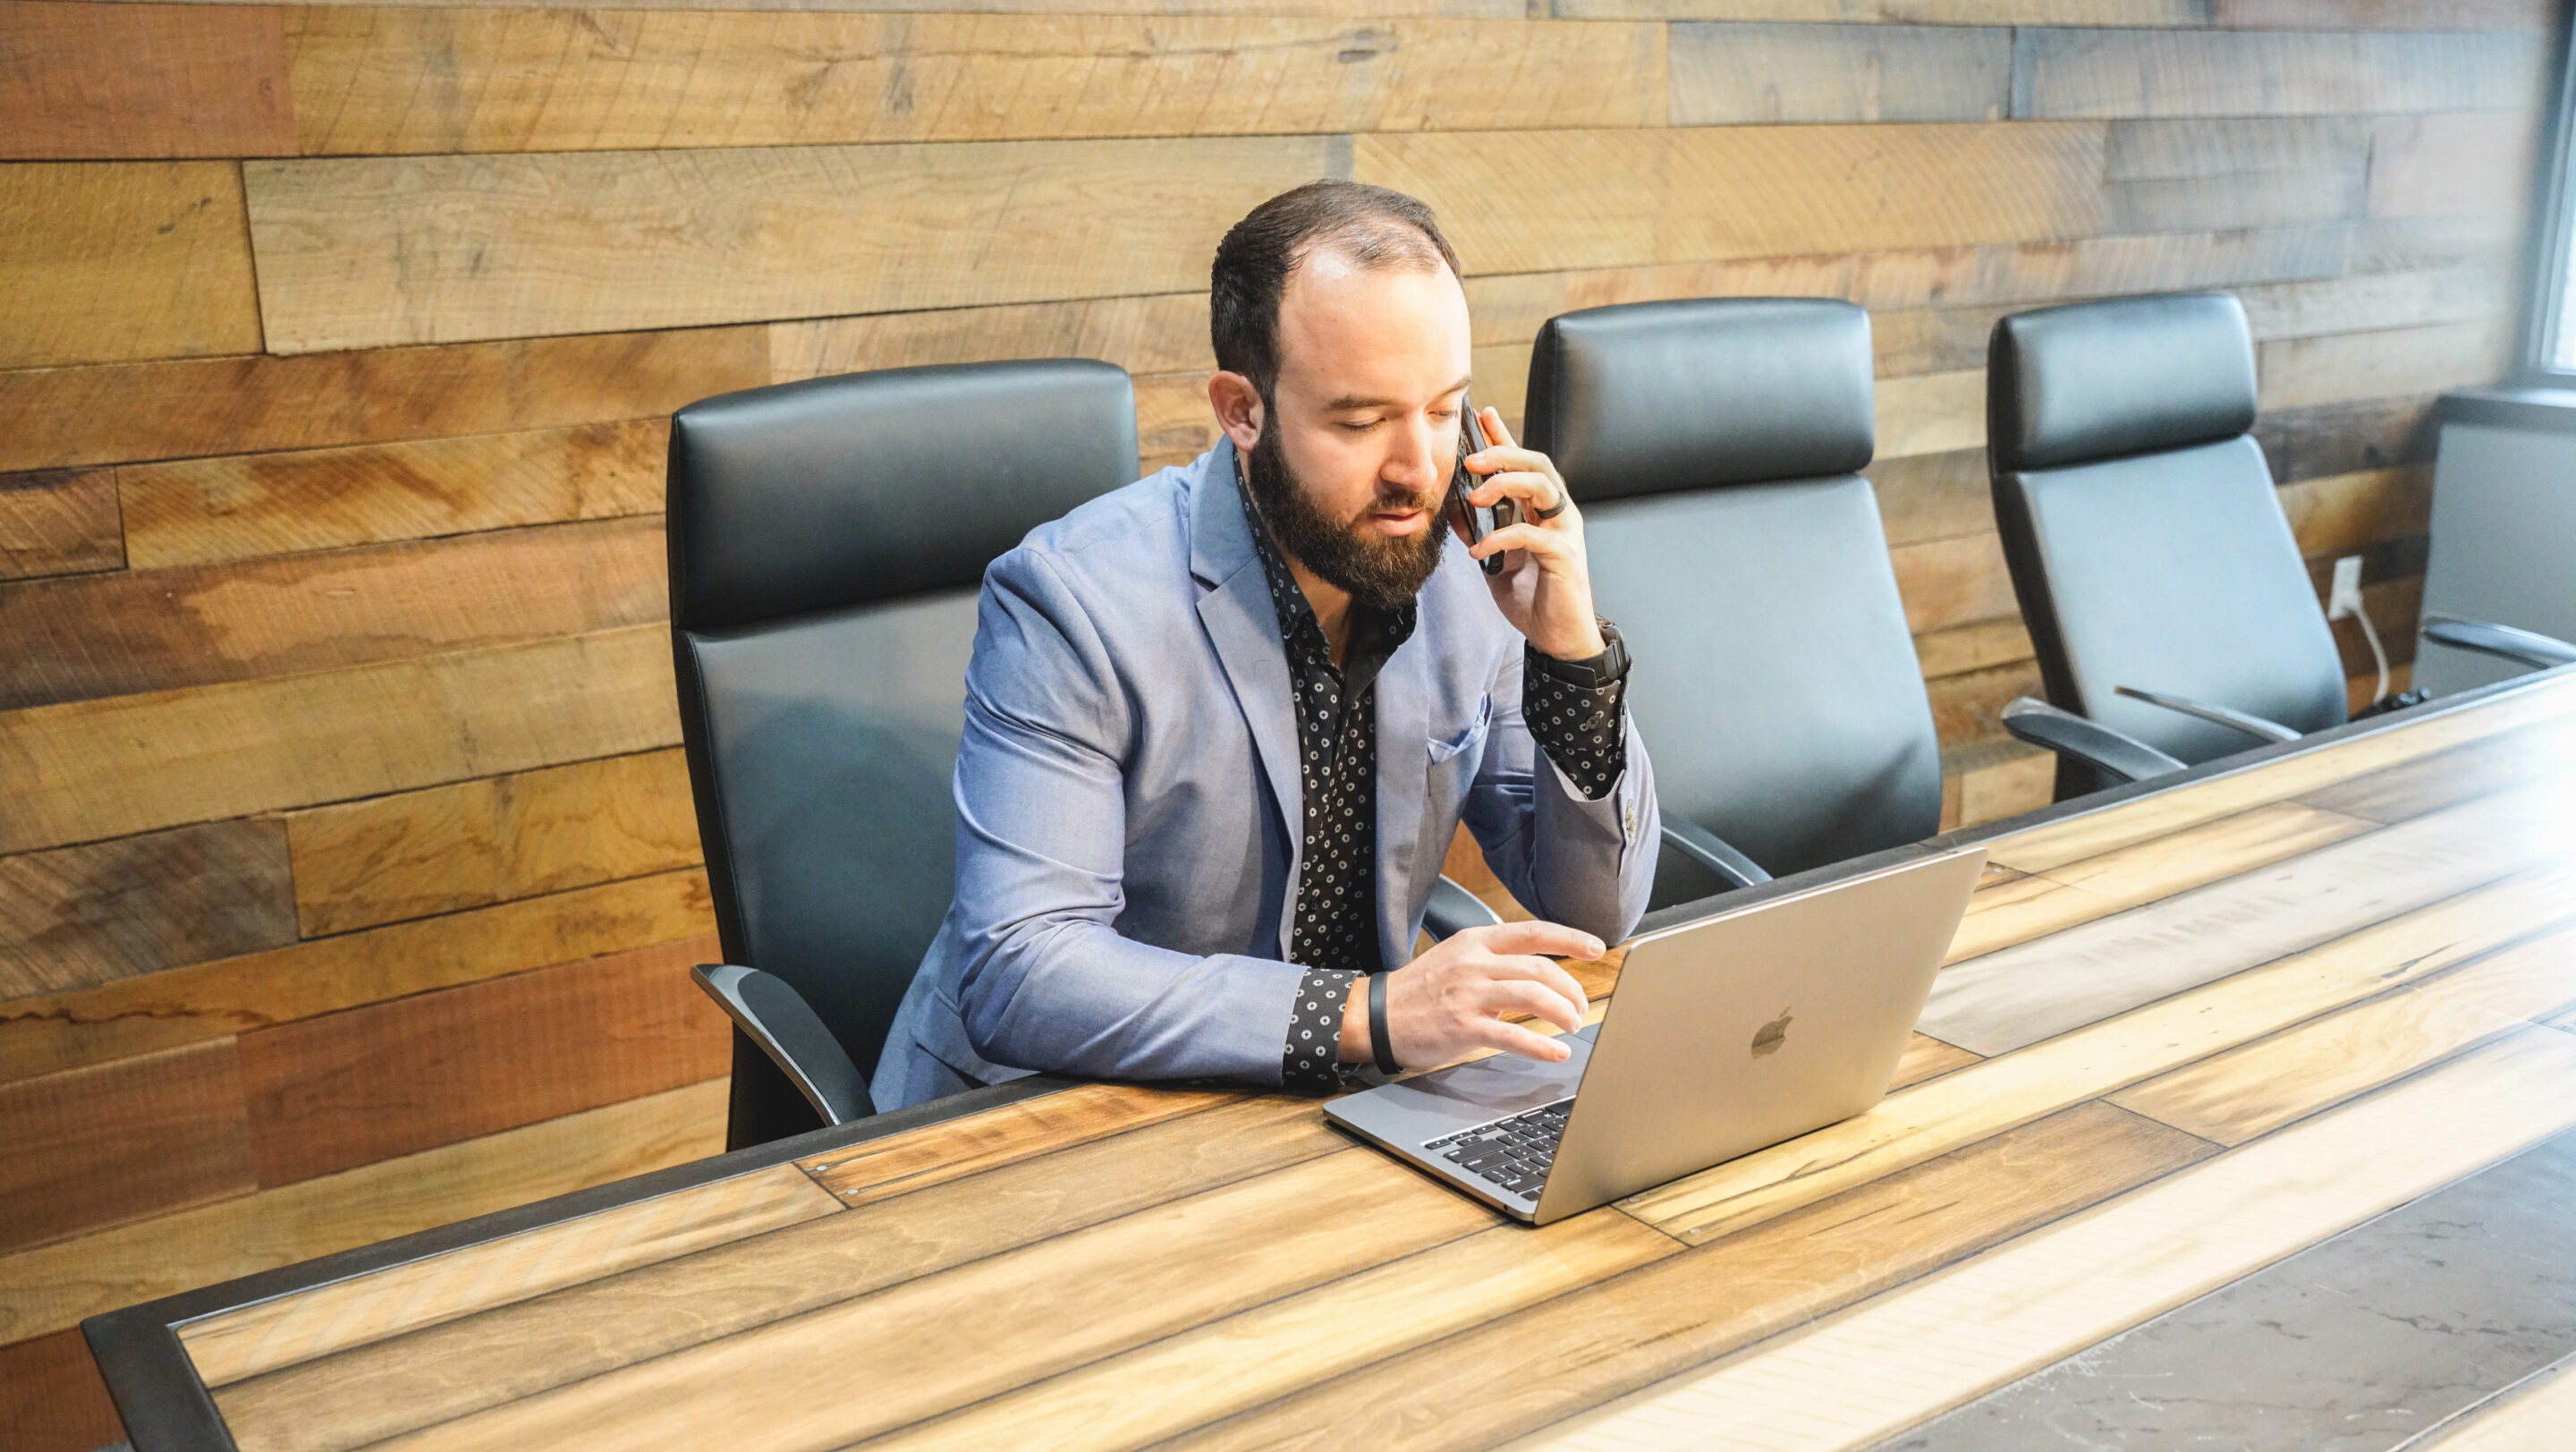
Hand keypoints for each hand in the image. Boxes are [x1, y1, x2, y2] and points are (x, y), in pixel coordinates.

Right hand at [1340, 920, 1602, 1069]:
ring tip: (1573, 1025)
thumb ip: (1493, 961)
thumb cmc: (1419, 991)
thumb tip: (1536, 975)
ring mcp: (1469, 993)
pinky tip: (1557, 1052)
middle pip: (1541, 968)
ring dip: (1563, 1012)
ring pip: (1534, 996)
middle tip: (1581, 1007)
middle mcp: (1475, 962)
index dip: (1570, 938)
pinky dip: (1542, 1046)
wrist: (1375, 1015)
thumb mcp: (1455, 959)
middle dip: (1571, 989)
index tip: (1597, 947)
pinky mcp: (1463, 1025)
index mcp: (1475, 941)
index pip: (1533, 932)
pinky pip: (1514, 1035)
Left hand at [1451, 406, 1605, 661]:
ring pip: (1543, 486)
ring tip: (1474, 496)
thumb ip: (1481, 535)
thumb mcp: (1496, 563)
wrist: (1558, 638)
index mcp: (1542, 511)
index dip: (1504, 438)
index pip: (1524, 464)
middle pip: (1537, 463)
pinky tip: (1478, 551)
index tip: (1481, 415)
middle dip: (1503, 453)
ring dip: (1506, 484)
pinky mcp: (1564, 556)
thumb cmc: (1533, 598)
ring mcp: (1565, 533)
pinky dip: (1501, 537)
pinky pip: (1532, 533)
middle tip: (1471, 458)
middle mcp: (1558, 514)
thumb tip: (1455, 514)